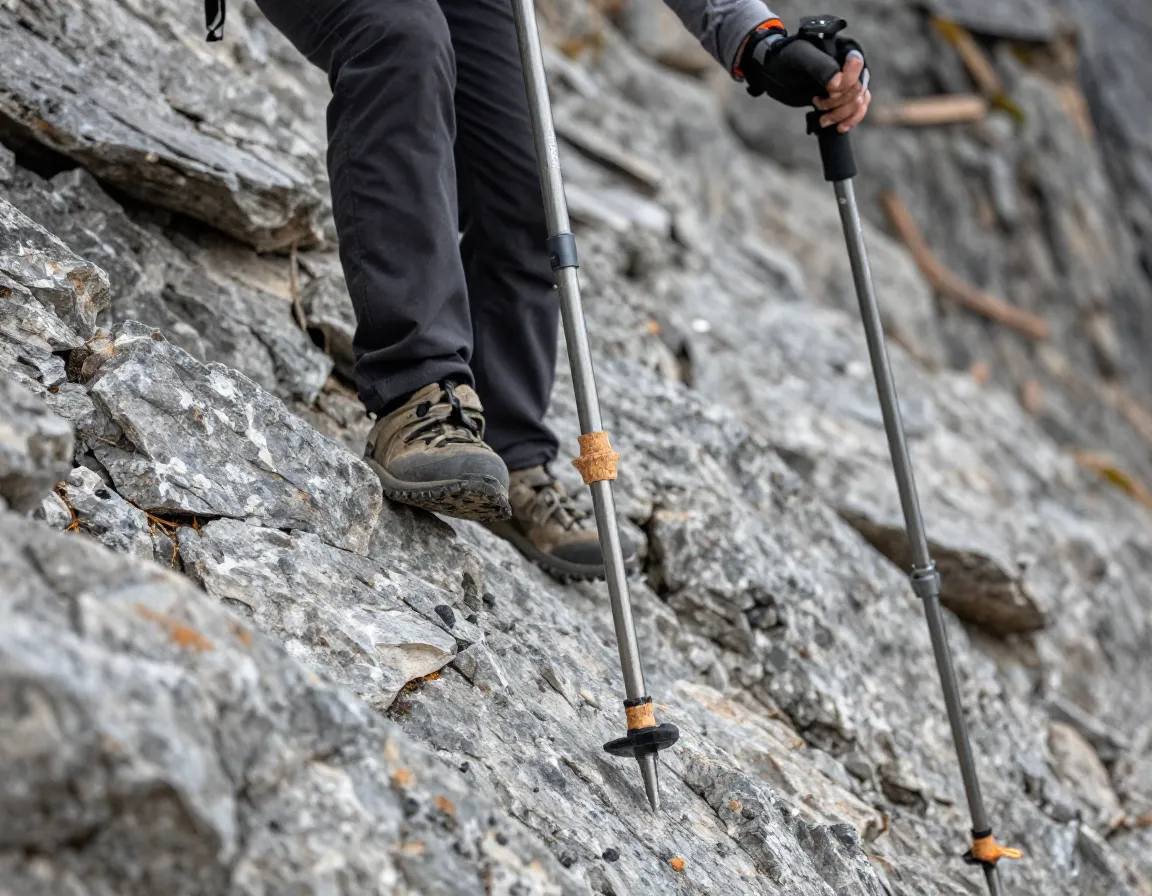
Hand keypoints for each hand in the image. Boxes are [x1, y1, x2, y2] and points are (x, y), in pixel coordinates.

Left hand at [740, 23, 871, 131]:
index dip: (846, 82)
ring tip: (822, 120)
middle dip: (839, 102)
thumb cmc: (786, 59)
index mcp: (843, 49)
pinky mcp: (843, 97)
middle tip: (816, 103)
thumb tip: (839, 84)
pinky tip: (839, 128)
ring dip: (842, 115)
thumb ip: (821, 67)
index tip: (829, 90)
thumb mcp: (800, 58)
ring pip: (858, 101)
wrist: (775, 72)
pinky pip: (857, 109)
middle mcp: (850, 65)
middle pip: (857, 88)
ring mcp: (848, 82)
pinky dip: (850, 120)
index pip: (857, 65)